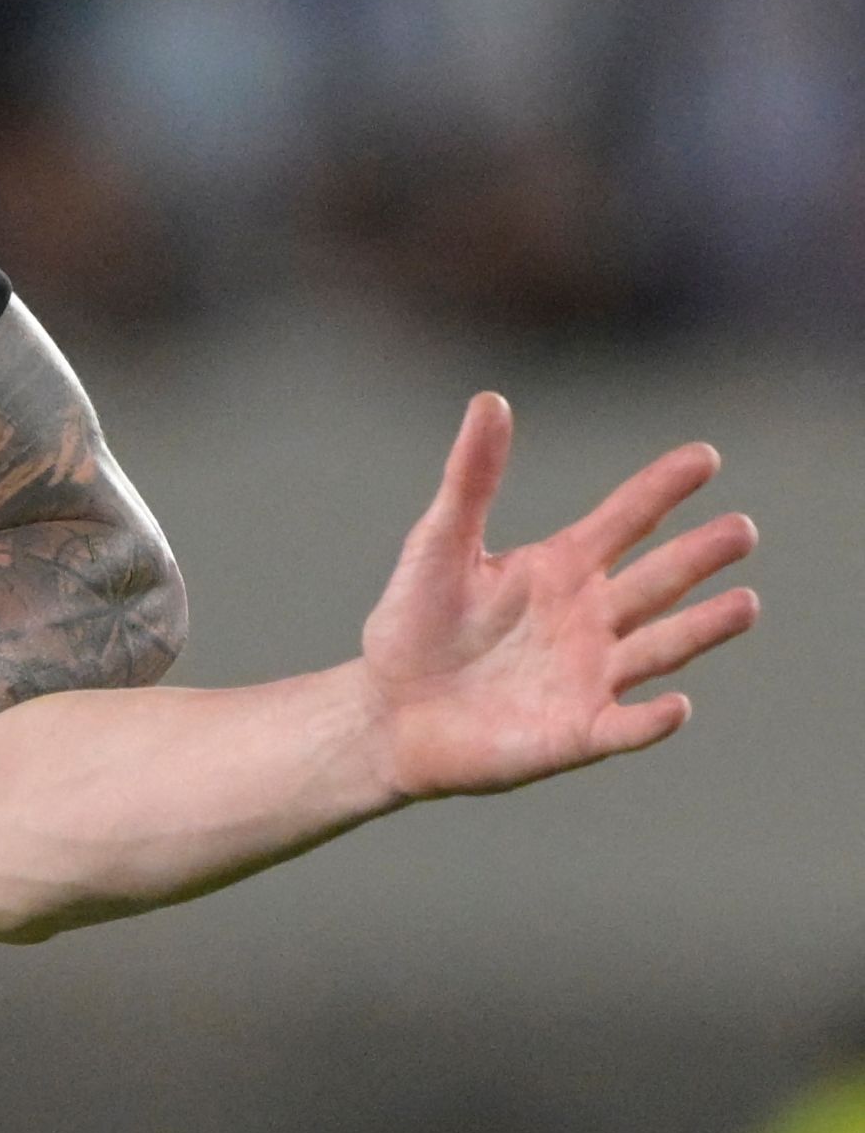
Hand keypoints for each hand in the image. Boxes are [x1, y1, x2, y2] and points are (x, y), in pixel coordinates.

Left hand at [361, 395, 758, 801]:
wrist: (387, 709)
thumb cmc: (415, 624)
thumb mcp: (439, 543)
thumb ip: (471, 478)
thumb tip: (490, 400)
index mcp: (563, 568)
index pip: (626, 520)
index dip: (661, 489)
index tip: (704, 456)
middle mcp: (591, 618)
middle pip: (658, 580)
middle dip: (700, 556)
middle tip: (741, 529)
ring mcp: (590, 675)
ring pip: (660, 648)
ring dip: (701, 629)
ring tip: (745, 604)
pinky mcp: (575, 732)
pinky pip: (624, 728)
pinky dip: (651, 721)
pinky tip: (676, 706)